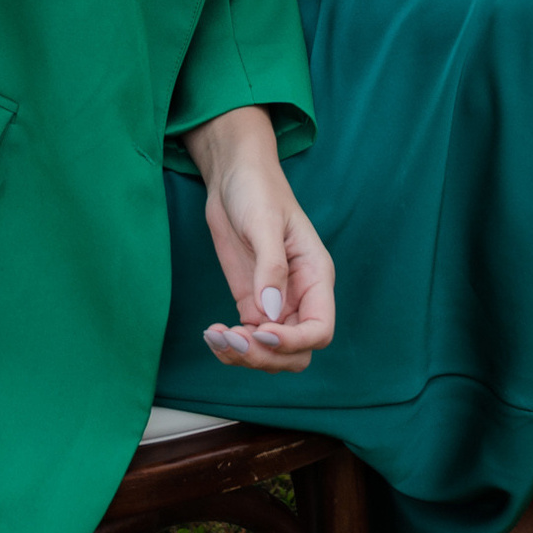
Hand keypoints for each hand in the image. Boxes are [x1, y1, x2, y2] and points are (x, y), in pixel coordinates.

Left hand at [185, 107, 336, 372]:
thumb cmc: (258, 191)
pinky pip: (248, 339)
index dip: (294, 342)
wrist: (234, 177)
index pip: (320, 329)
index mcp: (316, 277)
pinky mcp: (251, 303)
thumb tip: (271, 312)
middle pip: (297, 352)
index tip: (262, 332)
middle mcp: (300, 296)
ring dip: (245, 356)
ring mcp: (275, 303)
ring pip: (271, 353)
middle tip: (233, 338)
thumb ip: (271, 267)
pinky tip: (212, 334)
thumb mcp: (265, 224)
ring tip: (217, 338)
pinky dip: (230, 346)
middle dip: (266, 356)